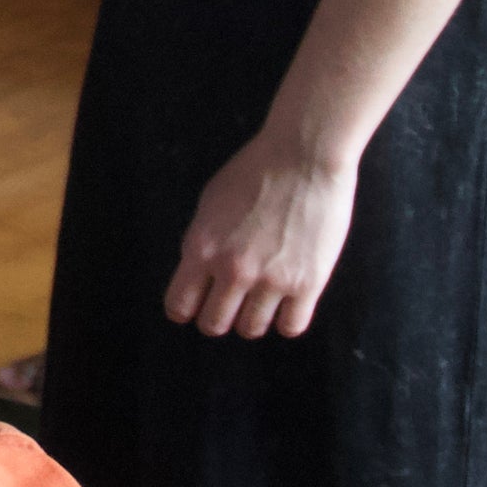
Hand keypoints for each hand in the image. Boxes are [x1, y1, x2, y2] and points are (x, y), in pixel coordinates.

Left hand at [164, 131, 356, 338]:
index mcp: (202, 247)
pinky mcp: (307, 284)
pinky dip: (285, 320)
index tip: (194, 306)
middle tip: (228, 305)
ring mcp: (271, 280)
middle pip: (214, 324)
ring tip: (259, 300)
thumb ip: (202, 242)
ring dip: (251, 319)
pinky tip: (286, 303)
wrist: (304, 156)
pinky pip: (290, 327)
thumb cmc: (256, 171)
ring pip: (251, 329)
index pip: (179, 305)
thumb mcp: (211, 203)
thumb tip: (198, 276)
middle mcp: (233, 270)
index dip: (185, 309)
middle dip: (218, 317)